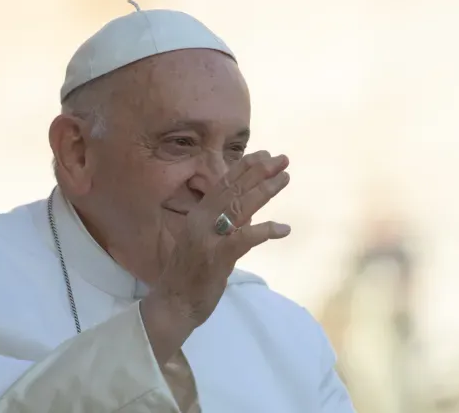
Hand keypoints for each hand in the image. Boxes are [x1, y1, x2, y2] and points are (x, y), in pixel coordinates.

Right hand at [141, 151, 290, 363]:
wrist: (173, 304)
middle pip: (234, 189)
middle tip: (282, 159)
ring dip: (265, 190)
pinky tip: (284, 228)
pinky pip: (245, 238)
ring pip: (240, 206)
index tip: (264, 154)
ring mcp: (209, 237)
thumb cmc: (190, 274)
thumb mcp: (207, 242)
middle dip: (260, 171)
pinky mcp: (218, 256)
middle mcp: (202, 220)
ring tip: (285, 178)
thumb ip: (225, 225)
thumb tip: (250, 211)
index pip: (223, 184)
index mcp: (198, 215)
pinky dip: (266, 231)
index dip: (244, 167)